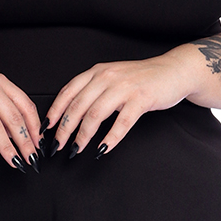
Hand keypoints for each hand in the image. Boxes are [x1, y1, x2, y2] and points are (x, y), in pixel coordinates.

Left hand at [43, 51, 196, 157]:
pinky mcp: (141, 99)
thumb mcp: (113, 77)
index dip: (55, 111)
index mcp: (97, 72)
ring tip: (76, 149)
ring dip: (83, 135)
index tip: (46, 128)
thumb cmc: (142, 78)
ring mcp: (124, 87)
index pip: (68, 92)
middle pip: (78, 106)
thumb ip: (94, 89)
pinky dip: (110, 138)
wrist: (173, 70)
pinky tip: (103, 149)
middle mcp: (107, 77)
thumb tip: (71, 112)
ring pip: (95, 115)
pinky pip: (122, 122)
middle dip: (64, 128)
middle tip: (57, 145)